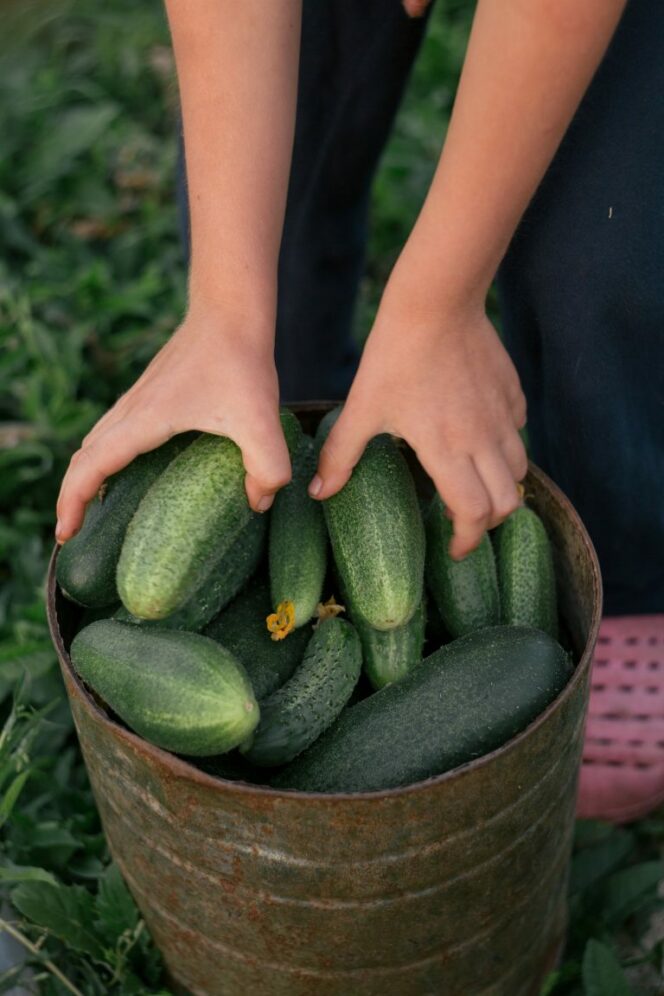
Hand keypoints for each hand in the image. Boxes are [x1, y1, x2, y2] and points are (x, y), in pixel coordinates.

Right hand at [55, 310, 290, 542]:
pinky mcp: (151, 394)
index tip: (66, 533)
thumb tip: (258, 502)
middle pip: (83, 457)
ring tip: (93, 506)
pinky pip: (113, 431)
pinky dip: (105, 456)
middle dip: (72, 496)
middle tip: (72, 531)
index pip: (91, 466)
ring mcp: (138, 400)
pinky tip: (127, 469)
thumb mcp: (262, 421)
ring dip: (86, 474)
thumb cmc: (240, 363)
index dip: (73, 502)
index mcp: (144, 421)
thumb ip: (268, 467)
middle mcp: (131, 411)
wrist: (231, 312)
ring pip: (95, 442)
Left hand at [311, 282, 527, 559]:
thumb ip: (342, 455)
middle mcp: (483, 440)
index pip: (474, 514)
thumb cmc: (395, 357)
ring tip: (475, 485)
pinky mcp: (511, 393)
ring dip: (501, 486)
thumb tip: (319, 493)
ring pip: (519, 470)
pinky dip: (505, 447)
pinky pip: (518, 432)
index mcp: (447, 451)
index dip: (467, 540)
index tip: (453, 548)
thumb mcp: (362, 408)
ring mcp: (502, 416)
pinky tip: (481, 439)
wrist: (436, 303)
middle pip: (507, 503)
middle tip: (465, 521)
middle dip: (490, 522)